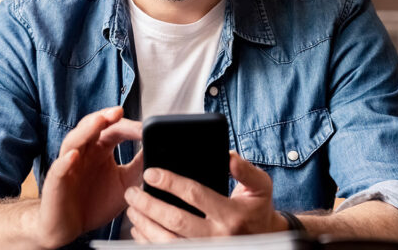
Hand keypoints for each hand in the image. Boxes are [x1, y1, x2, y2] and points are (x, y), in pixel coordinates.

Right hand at [36, 107, 142, 248]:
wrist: (69, 228)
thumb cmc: (94, 204)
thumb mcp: (125, 184)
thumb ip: (139, 167)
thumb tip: (157, 149)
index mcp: (100, 150)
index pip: (113, 130)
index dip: (127, 126)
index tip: (144, 127)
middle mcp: (84, 152)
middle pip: (91, 127)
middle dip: (104, 117)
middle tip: (119, 112)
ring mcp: (69, 165)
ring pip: (74, 141)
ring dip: (86, 130)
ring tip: (99, 121)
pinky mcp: (56, 182)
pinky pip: (59, 168)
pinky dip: (65, 161)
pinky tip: (73, 156)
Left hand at [124, 150, 286, 241]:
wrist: (265, 241)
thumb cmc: (257, 210)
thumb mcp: (260, 186)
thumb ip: (246, 170)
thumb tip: (229, 156)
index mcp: (232, 215)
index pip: (195, 195)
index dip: (170, 183)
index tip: (150, 174)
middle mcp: (218, 237)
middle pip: (175, 220)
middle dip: (149, 205)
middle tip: (132, 192)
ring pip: (167, 241)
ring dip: (145, 225)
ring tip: (132, 209)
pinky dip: (149, 242)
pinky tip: (139, 229)